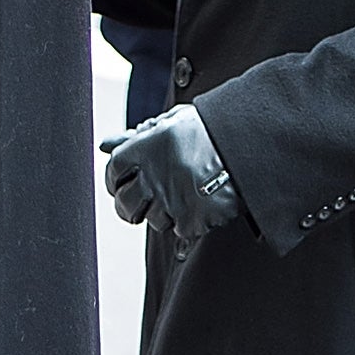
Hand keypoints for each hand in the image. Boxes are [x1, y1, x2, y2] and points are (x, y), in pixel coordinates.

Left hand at [100, 104, 245, 254]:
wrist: (250, 143)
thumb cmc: (213, 130)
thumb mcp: (171, 124)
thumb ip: (135, 137)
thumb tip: (104, 145)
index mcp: (144, 148)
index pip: (113, 171)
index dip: (115, 180)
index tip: (122, 185)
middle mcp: (153, 175)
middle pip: (125, 204)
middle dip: (130, 207)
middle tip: (141, 205)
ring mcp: (171, 199)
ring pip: (154, 220)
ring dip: (166, 214)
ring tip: (186, 196)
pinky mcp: (191, 219)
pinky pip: (181, 231)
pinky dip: (192, 223)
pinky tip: (204, 205)